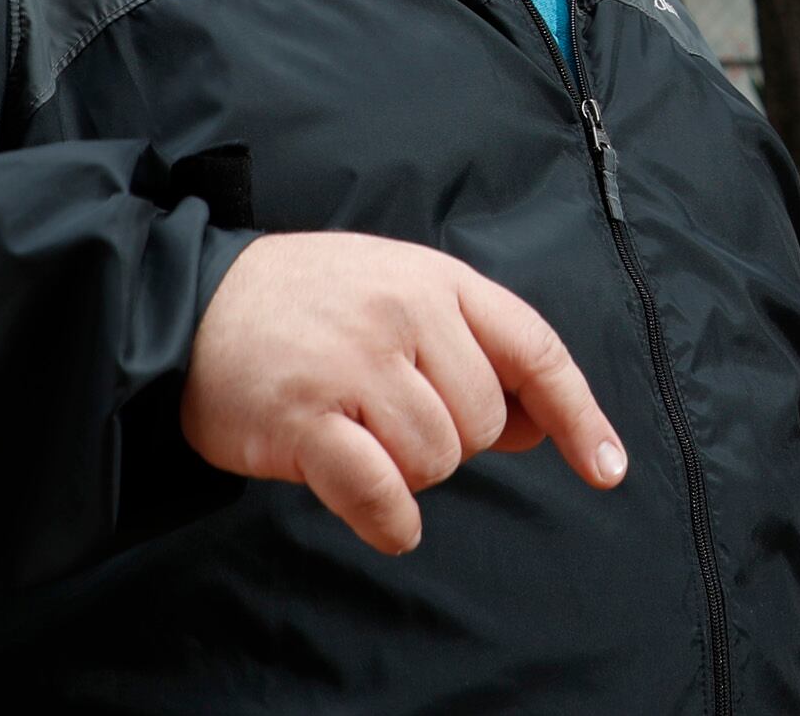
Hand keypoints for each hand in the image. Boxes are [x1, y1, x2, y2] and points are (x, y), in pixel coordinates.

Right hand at [180, 232, 626, 552]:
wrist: (191, 303)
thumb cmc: (310, 304)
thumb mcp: (402, 295)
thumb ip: (474, 351)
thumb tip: (544, 427)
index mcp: (439, 280)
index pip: (534, 348)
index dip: (581, 414)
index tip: (609, 469)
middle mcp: (405, 314)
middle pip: (484, 423)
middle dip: (452, 441)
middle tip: (390, 415)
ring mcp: (354, 365)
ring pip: (436, 461)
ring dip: (408, 472)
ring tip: (358, 434)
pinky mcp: (305, 419)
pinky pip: (381, 494)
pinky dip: (389, 518)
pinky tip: (380, 514)